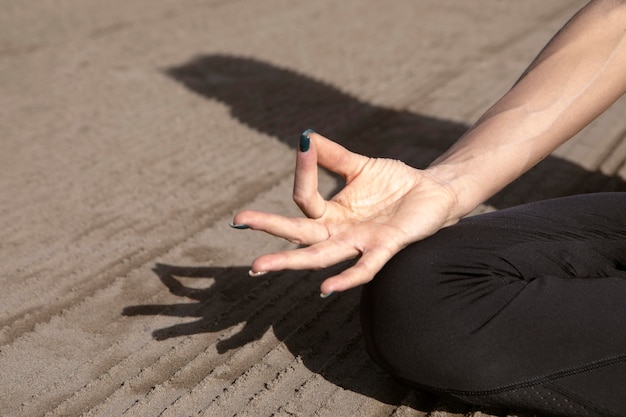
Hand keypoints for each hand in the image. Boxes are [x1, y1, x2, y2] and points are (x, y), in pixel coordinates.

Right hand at [231, 130, 459, 295]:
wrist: (433, 193)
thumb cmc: (395, 182)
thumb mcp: (359, 165)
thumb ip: (333, 155)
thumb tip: (305, 137)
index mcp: (331, 213)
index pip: (304, 200)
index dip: (303, 172)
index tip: (304, 145)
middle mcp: (340, 232)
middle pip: (298, 235)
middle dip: (268, 228)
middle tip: (236, 221)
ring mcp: (360, 242)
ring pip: (320, 256)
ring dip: (290, 262)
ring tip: (260, 266)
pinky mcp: (386, 247)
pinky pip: (364, 268)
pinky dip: (345, 278)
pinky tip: (325, 288)